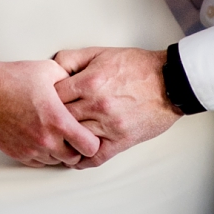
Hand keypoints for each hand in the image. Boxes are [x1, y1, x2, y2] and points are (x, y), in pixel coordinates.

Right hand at [0, 59, 103, 167]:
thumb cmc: (13, 78)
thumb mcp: (50, 70)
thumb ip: (72, 80)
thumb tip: (84, 85)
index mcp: (58, 120)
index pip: (90, 147)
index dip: (93, 140)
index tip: (88, 132)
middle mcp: (46, 140)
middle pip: (75, 158)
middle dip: (77, 148)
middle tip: (73, 135)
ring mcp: (31, 149)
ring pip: (56, 161)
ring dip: (59, 151)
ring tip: (55, 134)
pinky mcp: (18, 154)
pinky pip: (39, 162)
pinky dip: (43, 154)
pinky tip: (40, 137)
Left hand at [51, 46, 179, 169]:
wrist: (170, 81)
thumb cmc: (136, 66)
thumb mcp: (100, 53)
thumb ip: (71, 58)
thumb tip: (50, 67)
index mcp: (89, 82)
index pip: (53, 96)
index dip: (44, 99)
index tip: (43, 103)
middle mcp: (97, 105)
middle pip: (60, 119)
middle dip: (51, 121)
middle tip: (44, 123)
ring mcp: (109, 125)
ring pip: (75, 139)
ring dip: (64, 141)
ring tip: (55, 141)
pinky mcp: (122, 140)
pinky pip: (96, 157)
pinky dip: (82, 160)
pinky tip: (75, 158)